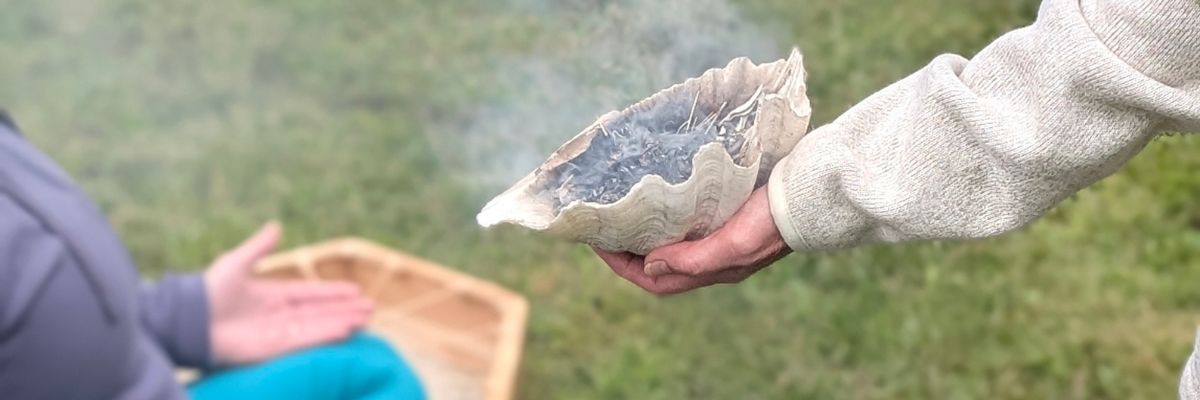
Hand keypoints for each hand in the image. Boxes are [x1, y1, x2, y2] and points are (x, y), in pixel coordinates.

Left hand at [204, 222, 372, 364]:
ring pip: (317, 327)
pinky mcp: (273, 348)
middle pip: (320, 312)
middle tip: (371, 308)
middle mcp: (278, 315)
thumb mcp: (236, 262)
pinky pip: (305, 341)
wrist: (188, 320)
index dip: (332, 292)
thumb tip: (277, 225)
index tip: (356, 290)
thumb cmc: (208, 291)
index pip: (310, 293)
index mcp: (271, 295)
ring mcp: (277, 333)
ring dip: (342, 322)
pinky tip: (345, 331)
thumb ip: (259, 247)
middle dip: (345, 310)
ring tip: (366, 319)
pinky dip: (325, 335)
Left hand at [594, 187, 790, 294]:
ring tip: (625, 214)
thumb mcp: (732, 243)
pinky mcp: (729, 218)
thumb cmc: (773, 219)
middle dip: (628, 252)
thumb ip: (692, 259)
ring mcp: (721, 239)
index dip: (622, 266)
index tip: (598, 244)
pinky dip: (668, 218)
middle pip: (659, 265)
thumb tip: (649, 265)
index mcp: (713, 270)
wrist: (810, 195)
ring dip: (647, 235)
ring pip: (672, 245)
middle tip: (605, 228)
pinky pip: (688, 225)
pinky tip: (660, 200)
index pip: (655, 281)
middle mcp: (714, 259)